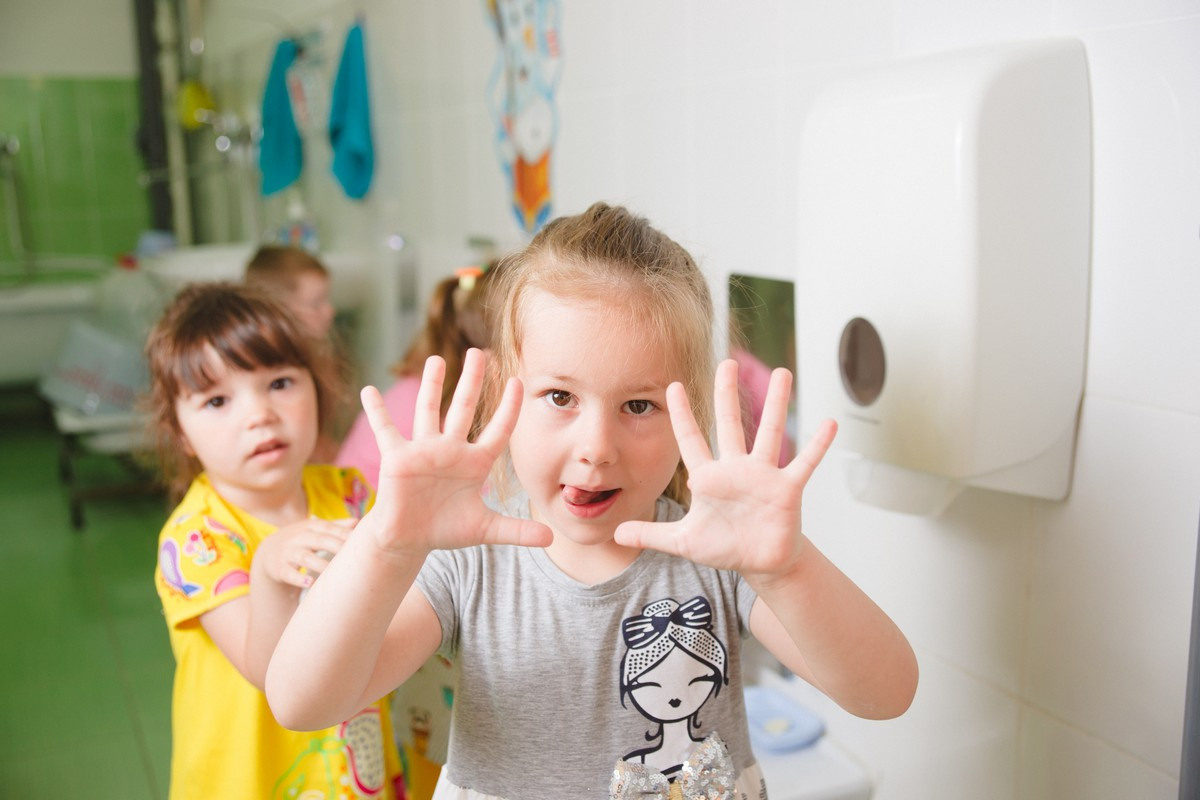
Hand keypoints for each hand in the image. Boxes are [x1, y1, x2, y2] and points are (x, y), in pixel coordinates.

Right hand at [255, 517, 354, 588]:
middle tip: (352, 557)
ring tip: (334, 573)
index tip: (360, 540)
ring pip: (305, 558)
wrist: (268, 552)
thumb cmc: (302, 540)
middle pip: (319, 540)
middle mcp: (299, 538)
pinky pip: (289, 573)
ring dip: (320, 565)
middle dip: (336, 546)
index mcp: (310, 527)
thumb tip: (358, 522)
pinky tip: (310, 582)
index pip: (329, 528)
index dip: (344, 533)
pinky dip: (298, 579)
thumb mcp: (315, 530)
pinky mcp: (280, 568)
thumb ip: (336, 526)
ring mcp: (288, 553)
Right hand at [360, 348, 551, 555]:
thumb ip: (518, 531)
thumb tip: (552, 539)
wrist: (410, 539)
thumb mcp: (486, 529)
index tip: (518, 381)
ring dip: (433, 385)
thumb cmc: (446, 529)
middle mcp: (451, 449)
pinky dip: (377, 412)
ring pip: (429, 410)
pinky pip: (386, 430)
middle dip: (473, 380)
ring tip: (437, 359)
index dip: (509, 407)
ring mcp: (424, 450)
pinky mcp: (397, 458)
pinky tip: (368, 390)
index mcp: (475, 462)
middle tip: (479, 352)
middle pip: (464, 407)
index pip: (498, 429)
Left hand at [614, 359, 835, 581]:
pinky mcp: (787, 489)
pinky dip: (817, 445)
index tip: (673, 386)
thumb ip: (651, 534)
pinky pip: (804, 462)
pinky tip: (829, 423)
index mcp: (709, 478)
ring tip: (784, 373)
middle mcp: (736, 469)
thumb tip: (616, 533)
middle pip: (730, 424)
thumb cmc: (725, 548)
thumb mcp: (683, 542)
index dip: (682, 415)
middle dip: (727, 393)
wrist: (761, 564)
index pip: (691, 440)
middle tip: (727, 361)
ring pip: (770, 433)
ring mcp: (764, 476)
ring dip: (778, 404)